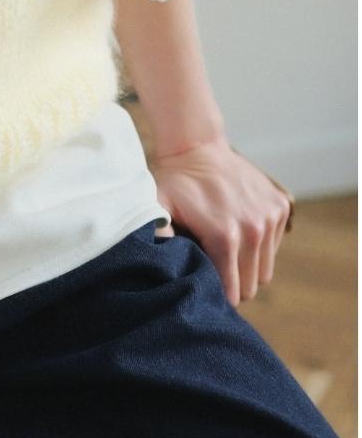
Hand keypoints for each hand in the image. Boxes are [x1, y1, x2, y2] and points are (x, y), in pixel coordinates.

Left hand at [148, 133, 293, 307]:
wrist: (196, 145)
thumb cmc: (173, 181)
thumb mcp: (157, 209)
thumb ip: (157, 238)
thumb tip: (160, 268)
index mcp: (225, 237)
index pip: (233, 292)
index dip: (217, 293)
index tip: (204, 285)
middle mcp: (254, 229)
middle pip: (252, 285)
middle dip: (234, 283)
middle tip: (212, 268)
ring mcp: (270, 217)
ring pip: (265, 269)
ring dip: (248, 265)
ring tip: (224, 248)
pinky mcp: (280, 206)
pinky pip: (274, 245)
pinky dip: (260, 244)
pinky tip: (237, 228)